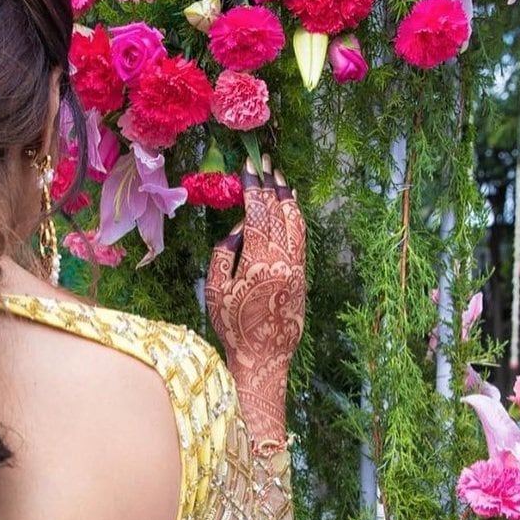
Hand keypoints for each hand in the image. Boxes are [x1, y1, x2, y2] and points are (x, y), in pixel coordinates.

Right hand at [205, 156, 305, 439]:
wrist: (263, 357)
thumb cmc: (233, 326)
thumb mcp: (215, 289)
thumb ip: (224, 253)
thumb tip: (239, 228)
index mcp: (258, 259)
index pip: (257, 212)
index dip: (253, 186)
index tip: (249, 166)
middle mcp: (283, 259)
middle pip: (279, 212)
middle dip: (271, 184)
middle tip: (265, 162)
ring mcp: (297, 267)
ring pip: (296, 223)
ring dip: (288, 198)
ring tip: (281, 178)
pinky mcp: (303, 276)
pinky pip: (301, 238)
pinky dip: (296, 218)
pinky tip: (292, 208)